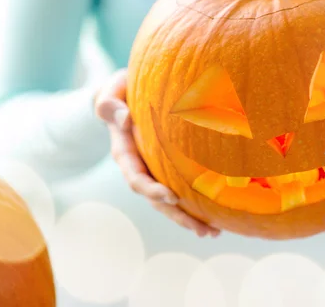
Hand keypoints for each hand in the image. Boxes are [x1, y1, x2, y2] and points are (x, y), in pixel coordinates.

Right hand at [94, 68, 220, 236]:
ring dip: (188, 219)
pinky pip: (178, 191)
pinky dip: (194, 206)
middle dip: (177, 215)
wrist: (123, 96)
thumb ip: (110, 103)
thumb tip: (123, 117)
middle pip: (156, 199)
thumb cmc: (119, 91)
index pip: (136, 176)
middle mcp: (138, 167)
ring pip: (168, 202)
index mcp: (124, 151)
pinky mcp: (165, 170)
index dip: (151, 189)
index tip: (171, 196)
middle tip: (202, 229)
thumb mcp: (110, 91)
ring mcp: (152, 171)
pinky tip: (215, 219)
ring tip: (212, 233)